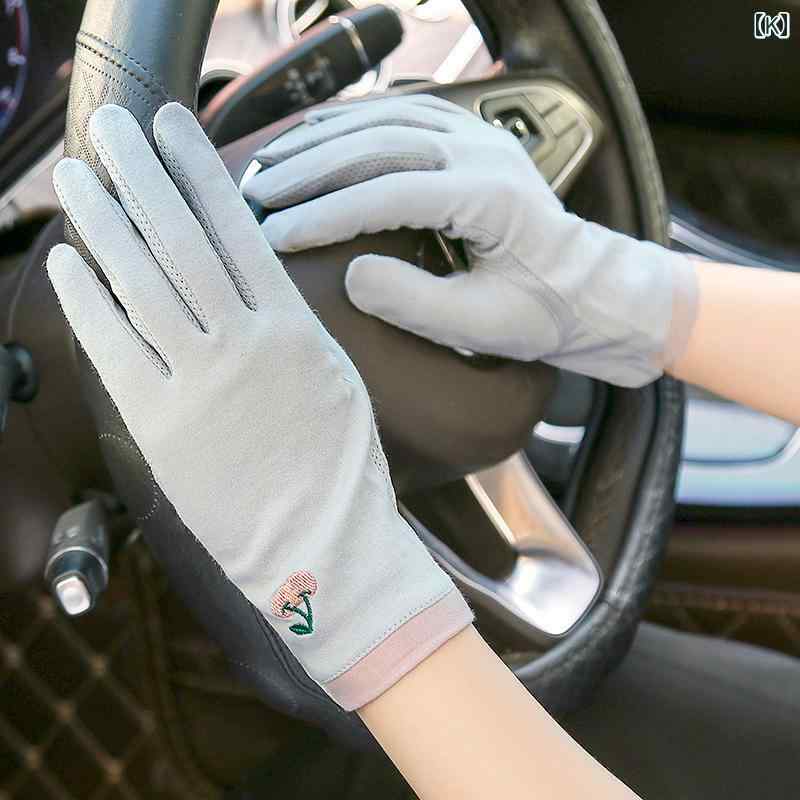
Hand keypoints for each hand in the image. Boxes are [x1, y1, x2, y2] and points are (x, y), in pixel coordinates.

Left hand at [47, 103, 470, 709]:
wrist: (324, 549)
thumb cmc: (338, 467)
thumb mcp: (334, 380)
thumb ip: (289, 327)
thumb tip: (245, 280)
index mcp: (296, 331)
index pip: (239, 229)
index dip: (200, 171)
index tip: (173, 125)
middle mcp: (246, 347)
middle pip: (180, 241)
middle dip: (141, 175)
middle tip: (111, 127)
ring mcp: (200, 386)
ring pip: (141, 285)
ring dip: (103, 224)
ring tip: (77, 178)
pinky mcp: (160, 428)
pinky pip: (115, 351)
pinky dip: (87, 301)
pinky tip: (69, 261)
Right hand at [245, 95, 697, 386]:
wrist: (589, 289)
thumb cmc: (541, 312)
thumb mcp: (481, 325)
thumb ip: (415, 304)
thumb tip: (352, 275)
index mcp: (490, 198)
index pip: (390, 193)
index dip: (327, 213)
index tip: (277, 234)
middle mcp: (483, 153)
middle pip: (379, 143)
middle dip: (310, 168)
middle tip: (257, 193)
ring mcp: (479, 138)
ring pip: (387, 117)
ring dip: (323, 137)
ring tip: (272, 161)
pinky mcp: (472, 138)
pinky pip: (404, 111)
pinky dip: (354, 122)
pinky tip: (318, 136)